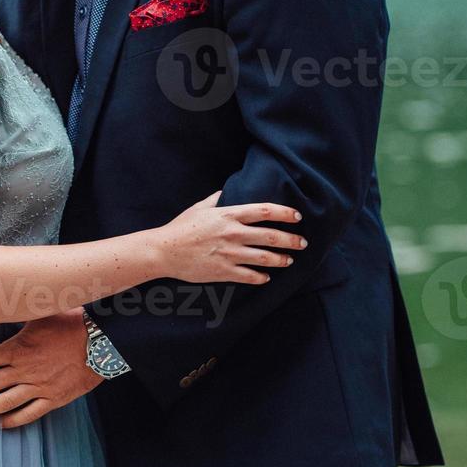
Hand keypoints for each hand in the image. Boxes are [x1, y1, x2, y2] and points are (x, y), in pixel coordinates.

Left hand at [0, 307, 102, 428]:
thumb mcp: (39, 311)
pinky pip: (29, 414)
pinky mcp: (53, 399)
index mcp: (17, 349)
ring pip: (2, 404)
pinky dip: (11, 421)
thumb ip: (14, 312)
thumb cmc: (71, 320)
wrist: (103, 341)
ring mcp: (38, 388)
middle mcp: (23, 371)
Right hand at [155, 190, 306, 284]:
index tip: (297, 216)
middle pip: (271, 236)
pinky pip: (250, 276)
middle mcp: (232, 234)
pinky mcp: (223, 271)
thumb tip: (230, 190)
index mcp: (228, 215)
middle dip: (291, 240)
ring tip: (289, 260)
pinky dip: (261, 277)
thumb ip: (218, 198)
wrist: (164, 251)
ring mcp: (229, 254)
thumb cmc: (181, 227)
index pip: (265, 211)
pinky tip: (266, 277)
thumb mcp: (200, 207)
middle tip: (302, 242)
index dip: (285, 213)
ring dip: (281, 259)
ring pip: (265, 258)